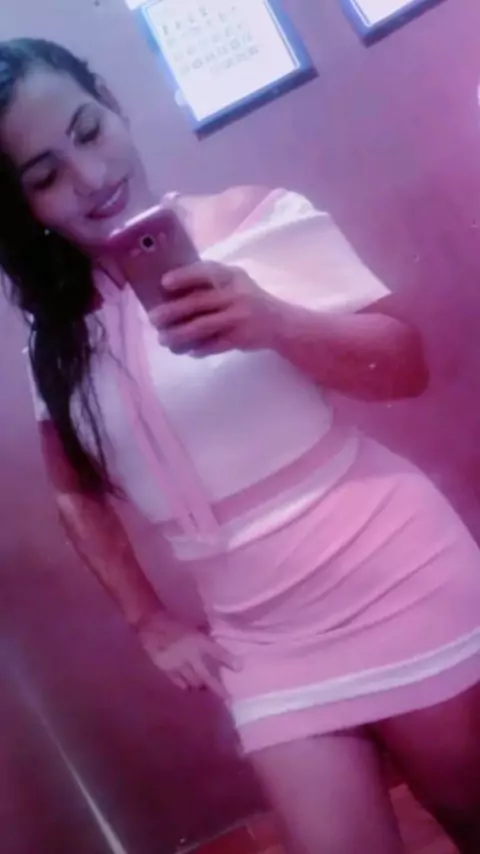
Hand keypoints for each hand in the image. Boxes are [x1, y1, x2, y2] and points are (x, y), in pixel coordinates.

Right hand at [137, 611, 240, 698]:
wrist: (150, 624)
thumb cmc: (174, 622)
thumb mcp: (193, 626)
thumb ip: (204, 636)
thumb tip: (216, 641)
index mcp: (198, 640)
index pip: (217, 651)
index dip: (228, 660)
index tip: (240, 668)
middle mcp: (190, 654)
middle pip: (206, 675)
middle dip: (217, 688)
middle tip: (227, 697)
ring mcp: (178, 664)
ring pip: (193, 682)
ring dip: (201, 687)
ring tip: (207, 692)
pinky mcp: (166, 670)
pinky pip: (179, 683)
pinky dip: (186, 686)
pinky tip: (189, 688)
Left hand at [150, 261, 281, 356]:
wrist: (281, 322)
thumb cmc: (248, 300)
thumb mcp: (235, 283)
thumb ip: (210, 283)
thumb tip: (168, 292)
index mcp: (231, 276)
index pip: (205, 271)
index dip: (184, 276)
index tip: (164, 283)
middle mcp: (236, 294)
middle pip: (198, 302)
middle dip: (172, 311)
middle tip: (153, 318)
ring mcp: (239, 316)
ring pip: (202, 326)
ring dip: (179, 334)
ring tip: (164, 339)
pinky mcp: (241, 337)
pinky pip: (214, 344)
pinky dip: (198, 349)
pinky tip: (187, 351)